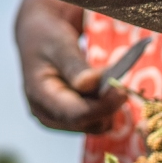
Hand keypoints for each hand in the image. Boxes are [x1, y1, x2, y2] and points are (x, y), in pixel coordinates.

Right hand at [16, 0, 126, 132]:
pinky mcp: (71, 119)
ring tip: (107, 80)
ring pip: (97, 124)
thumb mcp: (59, 46)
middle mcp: (47, 115)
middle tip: (116, 79)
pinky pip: (97, 120)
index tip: (122, 90)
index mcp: (39, 97)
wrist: (38, 37)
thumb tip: (90, 84)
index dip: (102, 106)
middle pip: (89, 123)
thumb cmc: (47, 38)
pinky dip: (106, 105)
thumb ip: (74, 66)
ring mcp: (59, 120)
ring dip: (108, 104)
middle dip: (107, 104)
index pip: (76, 114)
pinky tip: (104, 87)